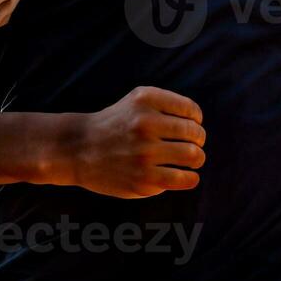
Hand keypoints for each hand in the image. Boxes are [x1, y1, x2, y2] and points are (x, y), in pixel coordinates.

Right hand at [72, 86, 205, 198]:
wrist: (80, 148)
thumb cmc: (117, 123)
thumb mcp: (138, 100)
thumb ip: (169, 105)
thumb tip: (200, 125)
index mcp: (145, 100)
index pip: (191, 110)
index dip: (197, 120)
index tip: (192, 125)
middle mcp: (145, 124)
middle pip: (195, 133)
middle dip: (199, 140)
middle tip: (194, 144)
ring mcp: (144, 153)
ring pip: (193, 156)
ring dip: (197, 158)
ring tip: (192, 159)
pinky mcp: (143, 180)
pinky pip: (183, 179)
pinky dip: (191, 178)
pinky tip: (187, 176)